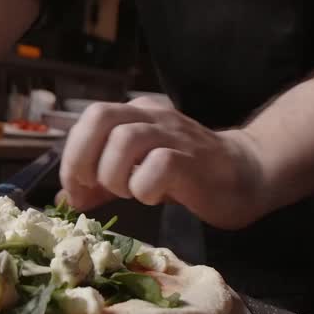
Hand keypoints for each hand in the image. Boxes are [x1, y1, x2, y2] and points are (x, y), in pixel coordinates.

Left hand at [58, 98, 269, 229]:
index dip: (73, 154)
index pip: (90, 118)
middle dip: (83, 156)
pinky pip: (159, 165)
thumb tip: (65, 198)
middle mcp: (152, 117)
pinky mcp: (193, 160)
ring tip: (127, 192)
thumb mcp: (136, 174)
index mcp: (136, 115)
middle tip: (92, 187)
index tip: (75, 189)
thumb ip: (101, 183)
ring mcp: (174, 135)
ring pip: (126, 139)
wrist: (247, 173)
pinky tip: (151, 196)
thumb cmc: (187, 174)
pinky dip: (145, 186)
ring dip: (114, 174)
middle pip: (101, 116)